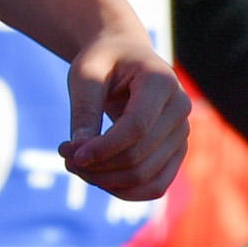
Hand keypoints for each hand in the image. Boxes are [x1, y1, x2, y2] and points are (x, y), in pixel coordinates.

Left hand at [58, 26, 189, 200]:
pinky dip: (125, 191)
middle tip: (65, 157)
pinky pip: (156, 185)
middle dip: (98, 165)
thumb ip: (84, 111)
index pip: (136, 127)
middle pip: (140, 155)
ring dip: (107, 181)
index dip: (103, 147)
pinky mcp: (176, 151)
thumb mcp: (86, 74)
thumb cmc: (103, 60)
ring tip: (76, 166)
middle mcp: (180, 107)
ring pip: (147, 176)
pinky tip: (97, 179)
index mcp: (161, 80)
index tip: (70, 153)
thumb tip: (80, 156)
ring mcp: (182, 132)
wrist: (125, 55)